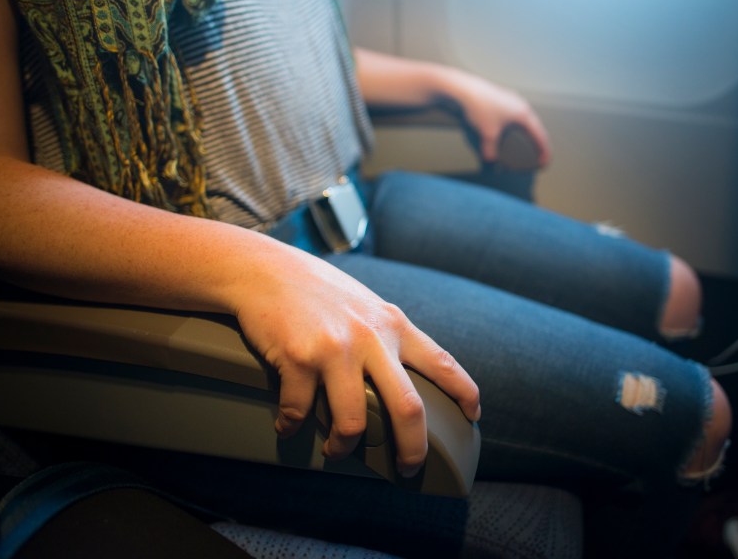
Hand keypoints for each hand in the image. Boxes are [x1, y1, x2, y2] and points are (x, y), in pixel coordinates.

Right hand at [232, 242, 480, 476]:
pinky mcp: (298, 359)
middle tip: (407, 469)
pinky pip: (300, 412)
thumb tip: (403, 373)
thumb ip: (386, 334)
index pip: (442, 362)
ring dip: (344, 447)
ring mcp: (335, 349)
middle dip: (412, 449)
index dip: (464, 392)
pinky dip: (292, 426)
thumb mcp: (365, 304)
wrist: (264, 269)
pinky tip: (287, 425)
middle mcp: (371, 338)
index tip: (474, 414)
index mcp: (392, 324)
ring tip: (336, 451)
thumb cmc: (316, 288)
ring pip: (354, 423)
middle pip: (408, 408)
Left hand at [446, 70, 551, 167]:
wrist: (466, 89)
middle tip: (539, 153)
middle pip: (536, 126)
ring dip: (529, 131)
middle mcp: (521, 104)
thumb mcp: (488, 133)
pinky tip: (512, 127)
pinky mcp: (503, 96)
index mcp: (524, 113)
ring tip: (528, 141)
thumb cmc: (480, 106)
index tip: (545, 160)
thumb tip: (491, 158)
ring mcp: (513, 98)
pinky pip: (516, 113)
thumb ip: (491, 149)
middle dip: (538, 141)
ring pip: (526, 118)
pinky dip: (518, 124)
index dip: (544, 150)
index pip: (540, 135)